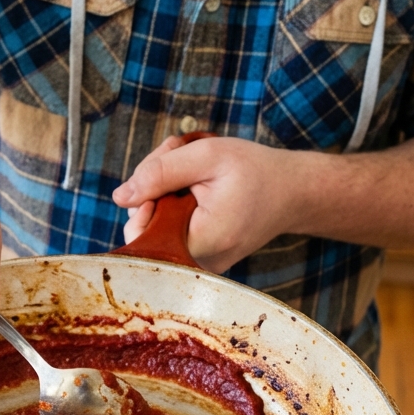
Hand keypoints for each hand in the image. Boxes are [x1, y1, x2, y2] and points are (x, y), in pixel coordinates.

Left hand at [112, 135, 304, 272]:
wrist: (293, 193)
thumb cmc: (256, 172)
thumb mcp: (207, 157)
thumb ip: (159, 173)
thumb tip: (120, 197)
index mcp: (201, 242)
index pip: (140, 234)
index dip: (142, 199)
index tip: (164, 170)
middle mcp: (197, 263)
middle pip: (145, 225)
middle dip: (152, 183)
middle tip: (178, 150)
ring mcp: (198, 263)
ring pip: (155, 225)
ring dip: (163, 187)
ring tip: (191, 162)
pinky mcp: (199, 255)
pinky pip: (170, 229)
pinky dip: (174, 201)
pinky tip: (193, 180)